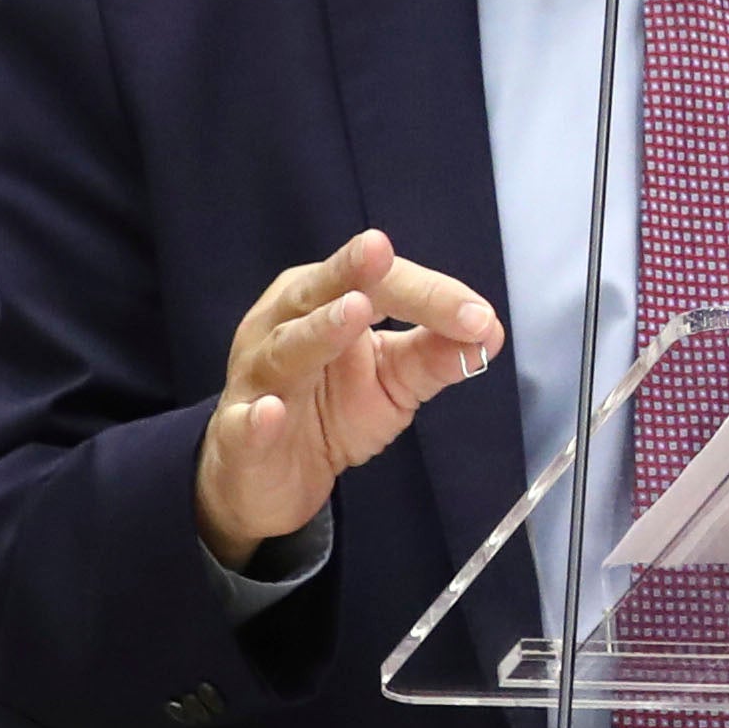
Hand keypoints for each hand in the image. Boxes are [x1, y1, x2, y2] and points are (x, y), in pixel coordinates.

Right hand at [195, 230, 503, 564]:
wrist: (273, 478)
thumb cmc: (334, 408)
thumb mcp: (395, 380)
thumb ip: (436, 354)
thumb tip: (489, 332)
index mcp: (322, 303)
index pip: (378, 286)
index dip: (428, 295)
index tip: (478, 316)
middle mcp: (282, 328)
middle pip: (318, 295)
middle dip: (349, 272)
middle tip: (379, 249)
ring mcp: (257, 381)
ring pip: (285, 350)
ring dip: (318, 331)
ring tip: (351, 313)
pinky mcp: (239, 437)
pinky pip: (246, 425)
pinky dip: (257, 419)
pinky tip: (270, 412)